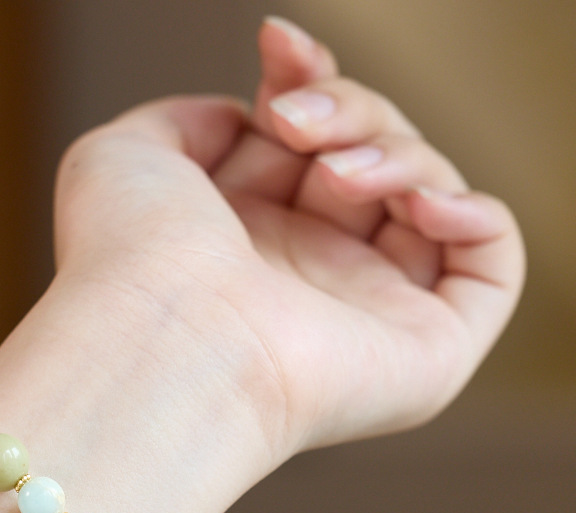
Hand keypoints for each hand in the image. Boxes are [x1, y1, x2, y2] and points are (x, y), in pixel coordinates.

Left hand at [51, 16, 524, 457]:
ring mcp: (367, 314)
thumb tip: (245, 118)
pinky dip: (475, 213)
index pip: (311, 141)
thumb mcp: (128, 157)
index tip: (275, 49)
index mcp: (246, 237)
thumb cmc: (128, 259)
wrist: (161, 341)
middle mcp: (308, 275)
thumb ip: (187, 124)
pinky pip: (491, 266)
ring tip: (332, 173)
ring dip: (393, 151)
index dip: (308, 80)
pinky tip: (416, 202)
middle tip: (294, 123)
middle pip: (374, 152)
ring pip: (429, 191)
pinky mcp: (427, 355)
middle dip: (347, 109)